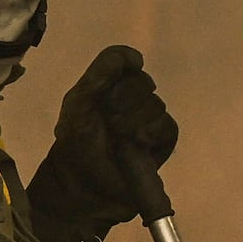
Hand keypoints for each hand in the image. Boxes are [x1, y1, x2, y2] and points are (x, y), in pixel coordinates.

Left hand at [23, 44, 178, 241]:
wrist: (80, 184)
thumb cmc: (75, 142)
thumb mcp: (79, 103)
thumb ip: (101, 73)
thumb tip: (137, 58)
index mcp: (109, 85)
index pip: (125, 60)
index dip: (124, 64)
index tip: (117, 76)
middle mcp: (132, 98)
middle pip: (142, 81)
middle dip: (122, 99)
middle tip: (107, 120)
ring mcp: (148, 119)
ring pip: (154, 104)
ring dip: (133, 120)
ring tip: (117, 138)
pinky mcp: (162, 141)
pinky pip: (167, 126)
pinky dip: (152, 131)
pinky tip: (138, 141)